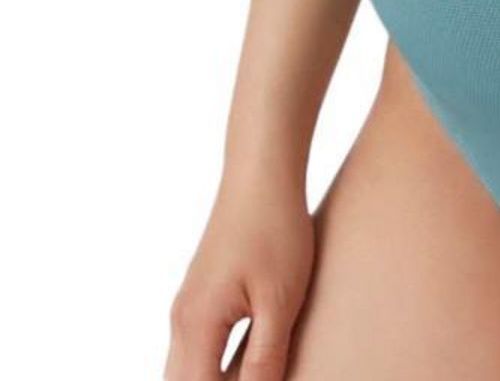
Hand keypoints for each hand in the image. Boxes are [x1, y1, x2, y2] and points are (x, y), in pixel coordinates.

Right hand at [165, 168, 313, 380]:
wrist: (261, 176)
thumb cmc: (275, 230)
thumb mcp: (280, 299)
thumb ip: (266, 357)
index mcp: (197, 326)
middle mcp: (181, 322)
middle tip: (260, 379)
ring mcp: (186, 308)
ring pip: (182, 372)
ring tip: (253, 376)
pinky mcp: (198, 297)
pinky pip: (193, 351)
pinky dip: (210, 370)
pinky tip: (244, 369)